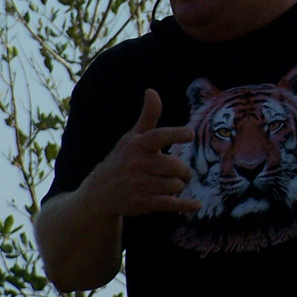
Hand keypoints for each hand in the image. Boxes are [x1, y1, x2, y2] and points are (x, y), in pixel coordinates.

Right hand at [80, 89, 201, 217]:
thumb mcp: (133, 138)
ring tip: (171, 184)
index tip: (191, 134)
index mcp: (137, 145)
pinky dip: (185, 205)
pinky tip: (197, 206)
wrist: (99, 193)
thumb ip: (148, 116)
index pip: (158, 137)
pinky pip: (169, 203)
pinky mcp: (141, 203)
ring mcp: (137, 185)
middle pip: (173, 166)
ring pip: (174, 185)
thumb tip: (152, 90)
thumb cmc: (122, 159)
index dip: (175, 135)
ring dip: (178, 186)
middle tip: (182, 172)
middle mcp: (136, 164)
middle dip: (183, 170)